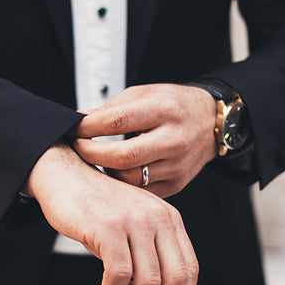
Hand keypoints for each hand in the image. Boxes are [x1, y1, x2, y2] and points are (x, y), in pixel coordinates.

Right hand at [23, 141, 198, 284]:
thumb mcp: (134, 226)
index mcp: (169, 217)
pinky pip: (119, 273)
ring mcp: (133, 220)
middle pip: (174, 278)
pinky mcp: (108, 226)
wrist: (65, 176)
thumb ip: (149, 254)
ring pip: (147, 281)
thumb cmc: (98, 207)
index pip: (189, 267)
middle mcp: (157, 217)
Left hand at [72, 84, 217, 197]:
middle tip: (77, 146)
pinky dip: (121, 183)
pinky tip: (112, 171)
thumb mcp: (144, 94)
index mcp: (164, 110)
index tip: (73, 128)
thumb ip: (111, 109)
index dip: (88, 127)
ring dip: (104, 170)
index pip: (117, 121)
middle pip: (122, 157)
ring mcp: (177, 165)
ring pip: (129, 179)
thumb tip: (77, 120)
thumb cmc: (173, 104)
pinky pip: (140, 191)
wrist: (211, 122)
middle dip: (90, 153)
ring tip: (94, 159)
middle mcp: (174, 139)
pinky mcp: (177, 183)